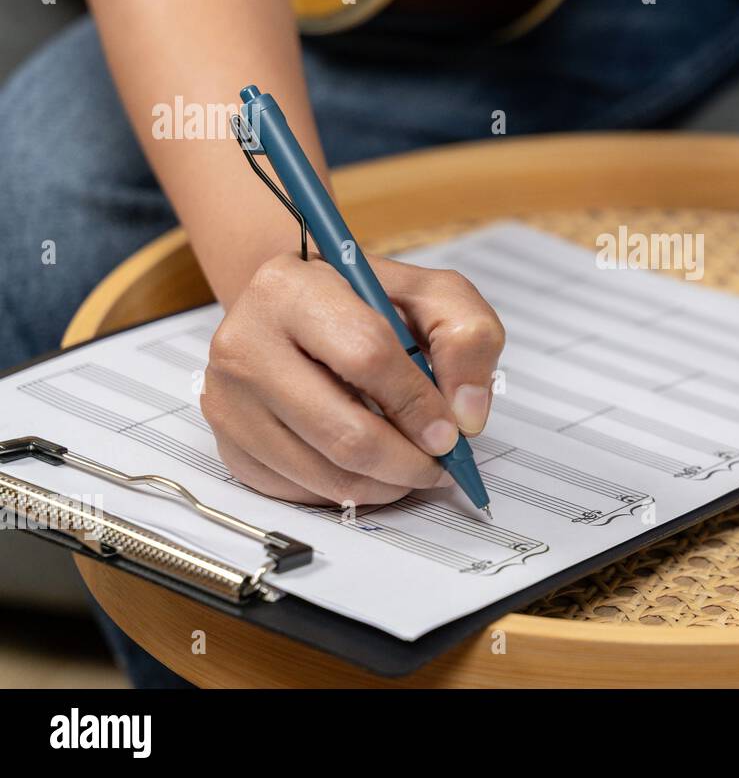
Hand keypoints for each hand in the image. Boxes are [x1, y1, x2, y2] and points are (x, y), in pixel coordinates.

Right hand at [201, 254, 504, 505]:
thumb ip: (468, 339)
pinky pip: (298, 492)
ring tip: (412, 466)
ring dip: (385, 485)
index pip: (366, 356)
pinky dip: (348, 492)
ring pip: (324, 473)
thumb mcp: (431, 296)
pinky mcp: (229, 442)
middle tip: (439, 464)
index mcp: (292, 287)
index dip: (418, 403)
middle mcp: (244, 342)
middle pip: (344, 432)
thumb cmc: (367, 303)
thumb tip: (465, 416)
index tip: (450, 432)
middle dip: (407, 461)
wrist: (299, 310)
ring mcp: (228, 398)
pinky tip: (370, 467)